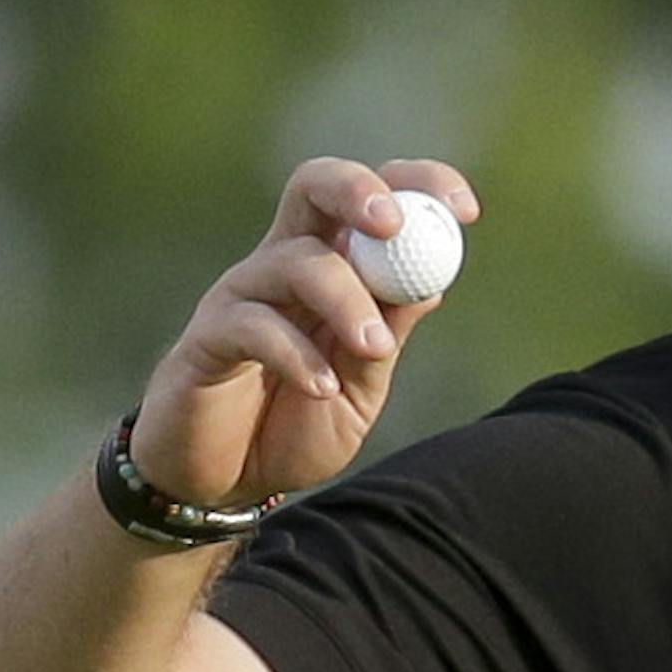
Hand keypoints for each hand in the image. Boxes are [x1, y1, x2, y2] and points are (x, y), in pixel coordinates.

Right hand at [128, 155, 478, 509]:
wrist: (228, 483)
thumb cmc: (294, 428)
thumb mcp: (360, 389)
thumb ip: (388, 337)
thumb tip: (432, 283)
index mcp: (331, 269)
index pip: (372, 201)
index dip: (417, 187)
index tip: (465, 211)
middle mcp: (282, 266)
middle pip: (314, 188)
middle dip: (358, 192)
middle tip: (394, 226)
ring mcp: (241, 296)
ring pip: (295, 262)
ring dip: (346, 300)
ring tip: (373, 349)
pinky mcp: (206, 336)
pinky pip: (253, 324)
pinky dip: (296, 354)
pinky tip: (321, 388)